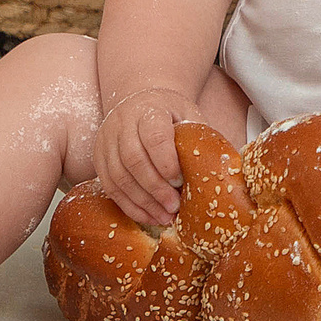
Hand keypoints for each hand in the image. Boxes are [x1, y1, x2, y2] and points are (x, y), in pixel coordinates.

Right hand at [95, 86, 199, 225]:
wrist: (140, 102)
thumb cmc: (170, 112)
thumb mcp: (188, 114)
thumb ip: (199, 137)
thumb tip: (223, 167)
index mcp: (148, 109)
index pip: (153, 135)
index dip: (166, 161)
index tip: (180, 180)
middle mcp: (122, 123)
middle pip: (133, 159)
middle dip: (155, 188)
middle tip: (174, 206)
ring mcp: (106, 141)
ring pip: (118, 177)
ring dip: (142, 202)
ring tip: (164, 217)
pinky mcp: (98, 158)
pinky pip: (110, 187)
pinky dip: (129, 205)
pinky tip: (148, 216)